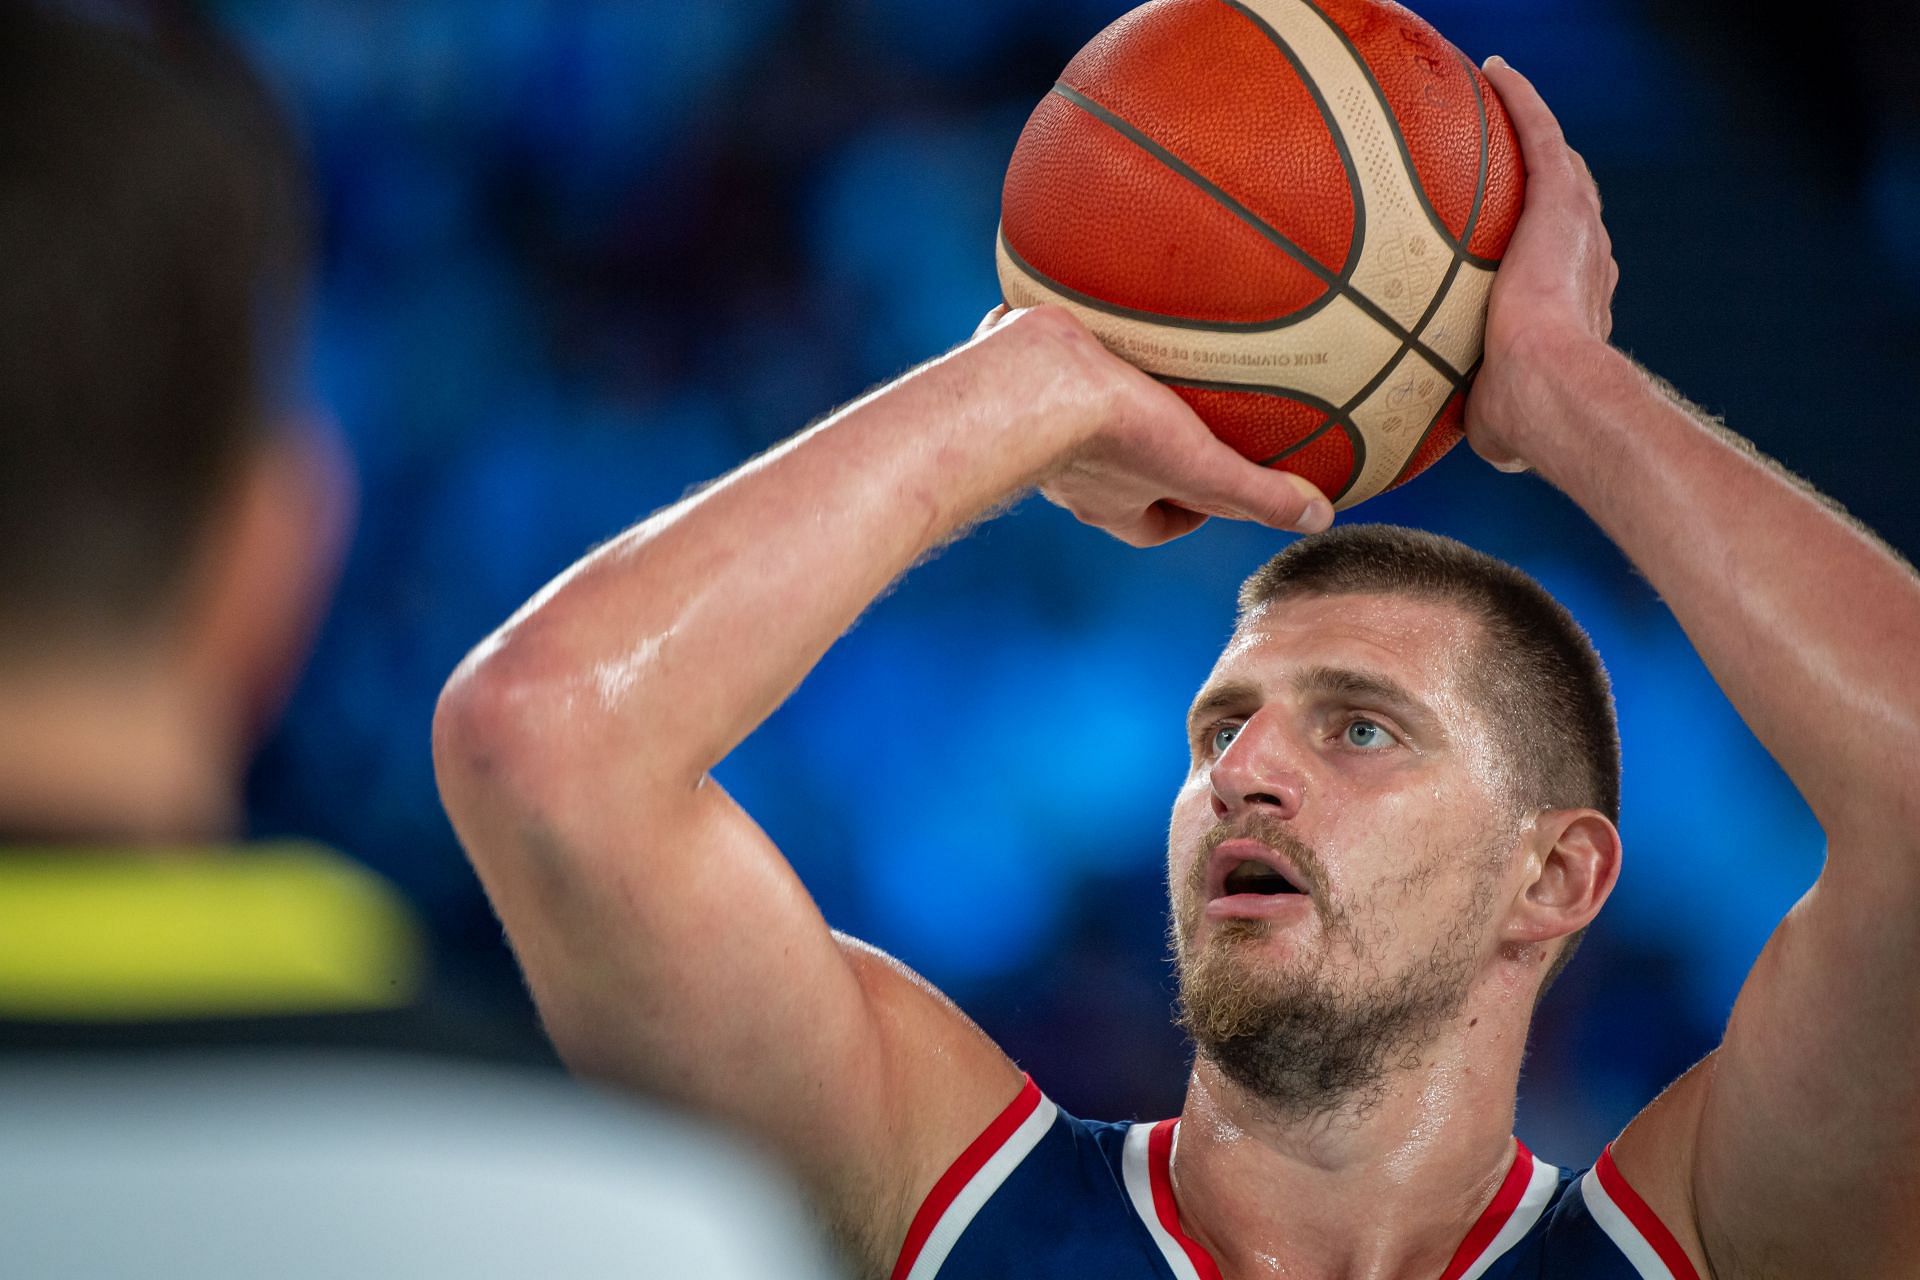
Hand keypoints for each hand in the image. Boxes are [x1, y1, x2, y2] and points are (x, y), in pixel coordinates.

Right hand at [974, 305, 1332, 545]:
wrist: (1032, 382)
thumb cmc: (1115, 436)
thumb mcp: (1203, 468)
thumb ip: (1258, 493)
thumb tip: (1319, 516)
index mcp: (1111, 503)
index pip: (1152, 525)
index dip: (1185, 513)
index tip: (1210, 493)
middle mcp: (1070, 474)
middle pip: (1115, 474)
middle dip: (1144, 455)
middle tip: (1177, 421)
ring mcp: (1037, 426)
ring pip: (1076, 420)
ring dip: (1104, 399)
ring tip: (1141, 358)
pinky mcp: (1019, 377)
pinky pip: (1046, 362)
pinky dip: (1067, 344)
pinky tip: (1096, 305)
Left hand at [1466, 57, 1619, 471]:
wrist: (1549, 389)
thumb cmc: (1524, 418)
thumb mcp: (1498, 419)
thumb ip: (1487, 414)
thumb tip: (1475, 441)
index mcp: (1575, 305)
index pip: (1563, 264)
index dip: (1545, 246)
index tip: (1520, 244)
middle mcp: (1588, 258)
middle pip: (1567, 203)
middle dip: (1546, 179)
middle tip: (1511, 158)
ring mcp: (1577, 227)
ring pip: (1558, 161)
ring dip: (1532, 126)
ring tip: (1501, 96)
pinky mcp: (1559, 203)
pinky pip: (1539, 134)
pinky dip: (1521, 101)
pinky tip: (1494, 72)